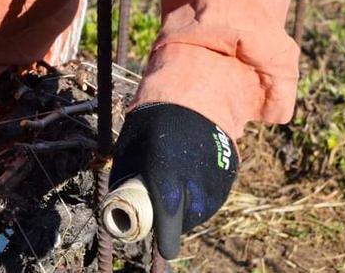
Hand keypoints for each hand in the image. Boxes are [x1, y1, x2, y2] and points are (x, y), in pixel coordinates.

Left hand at [109, 103, 237, 258]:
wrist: (192, 99)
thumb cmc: (153, 124)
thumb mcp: (130, 147)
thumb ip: (125, 177)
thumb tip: (116, 205)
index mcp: (164, 175)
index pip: (167, 220)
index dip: (165, 237)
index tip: (164, 246)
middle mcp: (193, 180)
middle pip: (185, 220)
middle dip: (174, 221)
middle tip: (163, 210)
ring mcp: (214, 179)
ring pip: (202, 212)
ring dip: (189, 210)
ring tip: (176, 190)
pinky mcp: (228, 175)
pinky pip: (214, 199)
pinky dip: (202, 198)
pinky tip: (192, 182)